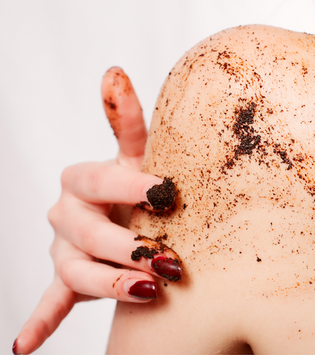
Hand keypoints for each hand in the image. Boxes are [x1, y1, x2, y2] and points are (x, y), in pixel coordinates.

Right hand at [13, 67, 180, 353]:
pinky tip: (23, 347)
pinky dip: (38, 322)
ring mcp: (65, 250)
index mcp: (81, 180)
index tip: (167, 194)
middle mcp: (66, 214)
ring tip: (146, 292)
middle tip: (169, 260)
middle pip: (89, 233)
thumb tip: (114, 70)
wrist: (131, 214)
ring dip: (112, 284)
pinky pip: (52, 301)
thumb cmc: (138, 183)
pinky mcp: (68, 279)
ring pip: (79, 270)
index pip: (99, 181)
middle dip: (130, 247)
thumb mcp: (137, 152)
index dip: (131, 187)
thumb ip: (126, 119)